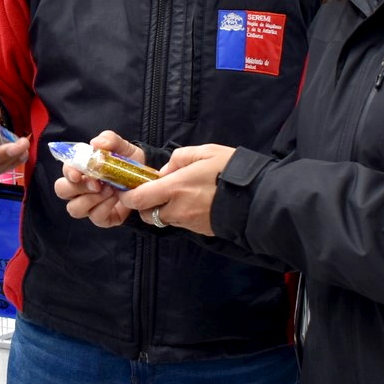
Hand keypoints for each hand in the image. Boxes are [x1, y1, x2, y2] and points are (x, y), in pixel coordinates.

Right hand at [54, 131, 142, 227]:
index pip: (65, 171)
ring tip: (110, 190)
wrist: (147, 180)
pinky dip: (105, 208)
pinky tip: (116, 199)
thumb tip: (95, 143)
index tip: (78, 174)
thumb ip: (109, 140)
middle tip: (96, 184)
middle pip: (62, 191)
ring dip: (91, 199)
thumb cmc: (128, 162)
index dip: (69, 173)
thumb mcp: (123, 147)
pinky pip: (95, 218)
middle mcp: (79, 189)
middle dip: (77, 188)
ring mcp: (89, 205)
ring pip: (75, 209)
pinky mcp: (102, 218)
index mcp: (80, 169)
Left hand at [120, 144, 236, 235]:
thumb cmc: (230, 171)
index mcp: (175, 188)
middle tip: (153, 191)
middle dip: (145, 205)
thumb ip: (180, 158)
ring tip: (177, 196)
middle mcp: (178, 208)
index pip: (139, 199)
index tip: (127, 190)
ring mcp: (188, 222)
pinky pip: (180, 223)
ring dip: (162, 210)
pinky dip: (179, 215)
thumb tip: (166, 171)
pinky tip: (192, 204)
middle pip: (147, 214)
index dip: (128, 196)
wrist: (256, 199)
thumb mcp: (205, 152)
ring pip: (163, 220)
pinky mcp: (199, 230)